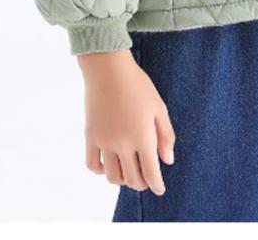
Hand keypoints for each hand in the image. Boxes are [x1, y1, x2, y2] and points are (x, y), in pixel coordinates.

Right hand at [77, 48, 175, 195]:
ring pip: (112, 176)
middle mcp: (122, 144)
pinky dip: (101, 171)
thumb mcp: (159, 107)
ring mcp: (104, 141)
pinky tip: (109, 164)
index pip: (150, 172)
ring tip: (129, 171)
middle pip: (132, 178)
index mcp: (142, 136)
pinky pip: (92, 164)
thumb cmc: (137, 85)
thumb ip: (166, 136)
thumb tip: (167, 161)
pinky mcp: (90, 136)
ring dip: (123, 180)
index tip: (160, 189)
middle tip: (146, 179)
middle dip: (142, 183)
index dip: (157, 185)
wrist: (108, 69)